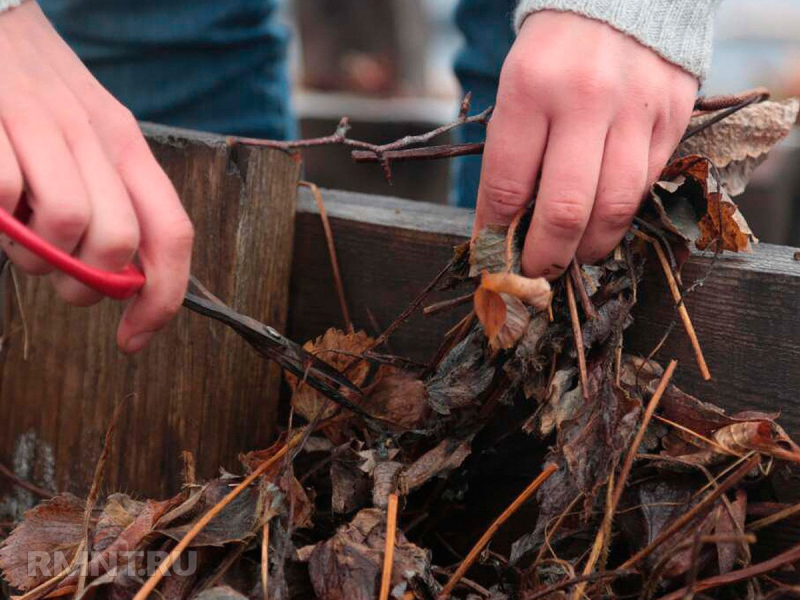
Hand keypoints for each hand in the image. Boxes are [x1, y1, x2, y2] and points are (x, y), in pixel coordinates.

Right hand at [0, 1, 193, 351]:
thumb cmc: (39, 95)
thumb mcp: (92, 139)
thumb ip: (112, 200)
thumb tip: (122, 279)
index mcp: (129, 147)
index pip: (172, 234)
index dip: (163, 298)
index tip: (135, 337)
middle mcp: (96, 137)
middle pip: (118, 244)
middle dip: (85, 283)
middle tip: (59, 272)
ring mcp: (43, 126)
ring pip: (66, 227)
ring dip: (35, 253)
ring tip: (19, 230)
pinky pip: (5, 198)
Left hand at [474, 10, 697, 278]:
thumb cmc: (556, 52)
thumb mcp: (517, 87)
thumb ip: (513, 152)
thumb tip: (504, 225)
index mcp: (531, 88)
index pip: (507, 185)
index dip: (495, 233)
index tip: (491, 254)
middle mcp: (586, 99)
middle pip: (565, 209)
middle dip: (545, 255)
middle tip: (536, 271)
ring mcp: (636, 109)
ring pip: (614, 207)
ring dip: (589, 247)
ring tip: (573, 256)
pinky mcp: (673, 117)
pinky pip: (646, 185)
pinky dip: (621, 214)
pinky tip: (604, 221)